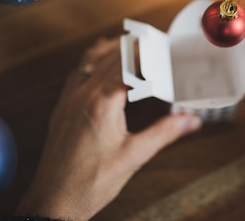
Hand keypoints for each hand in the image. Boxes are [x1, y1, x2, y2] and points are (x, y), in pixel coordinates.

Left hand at [15, 38, 201, 220]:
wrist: (52, 202)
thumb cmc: (90, 183)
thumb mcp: (134, 157)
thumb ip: (164, 133)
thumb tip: (191, 120)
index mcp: (103, 102)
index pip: (130, 64)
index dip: (149, 53)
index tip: (166, 47)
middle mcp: (83, 94)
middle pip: (112, 56)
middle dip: (135, 46)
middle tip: (155, 41)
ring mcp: (69, 99)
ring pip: (90, 59)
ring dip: (112, 48)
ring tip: (130, 42)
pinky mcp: (61, 108)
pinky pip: (76, 72)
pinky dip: (91, 60)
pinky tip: (98, 61)